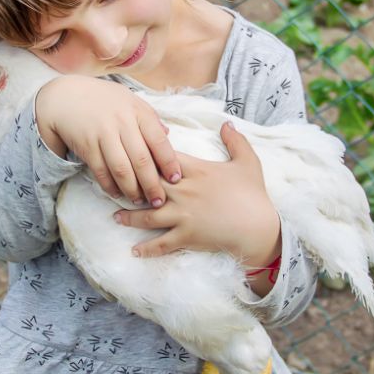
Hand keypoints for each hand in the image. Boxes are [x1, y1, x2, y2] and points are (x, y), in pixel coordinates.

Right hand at [36, 76, 181, 206]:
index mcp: (137, 111)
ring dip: (132, 190)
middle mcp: (122, 122)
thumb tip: (168, 135)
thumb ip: (149, 118)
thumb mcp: (130, 100)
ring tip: (139, 201)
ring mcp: (103, 134)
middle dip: (152, 185)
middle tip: (159, 201)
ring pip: (121, 170)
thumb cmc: (104, 99)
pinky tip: (118, 194)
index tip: (176, 179)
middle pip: (141, 160)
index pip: (159, 141)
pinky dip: (110, 186)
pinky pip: (101, 171)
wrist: (66, 97)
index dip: (169, 163)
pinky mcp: (87, 145)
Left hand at [113, 122, 280, 270]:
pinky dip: (147, 248)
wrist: (259, 228)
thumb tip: (227, 122)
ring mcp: (183, 216)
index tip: (132, 152)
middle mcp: (184, 192)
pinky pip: (162, 243)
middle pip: (147, 186)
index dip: (146, 155)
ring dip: (130, 217)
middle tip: (114, 185)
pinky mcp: (187, 236)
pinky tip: (135, 250)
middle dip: (129, 185)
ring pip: (148, 216)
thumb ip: (236, 140)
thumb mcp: (248, 162)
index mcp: (196, 171)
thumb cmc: (253, 194)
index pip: (163, 159)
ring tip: (116, 217)